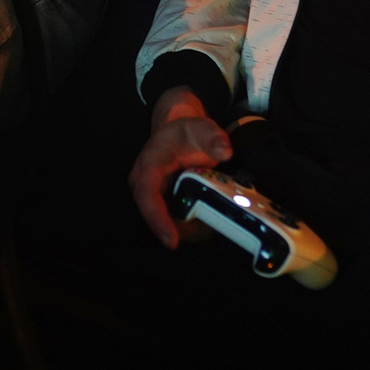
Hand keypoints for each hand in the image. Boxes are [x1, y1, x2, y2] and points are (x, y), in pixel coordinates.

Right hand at [128, 87, 231, 247]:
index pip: (147, 193)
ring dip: (184, 230)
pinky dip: (187, 226)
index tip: (172, 241)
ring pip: (162, 220)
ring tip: (209, 232)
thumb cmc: (187, 132)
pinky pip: (170, 219)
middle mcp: (143, 181)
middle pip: (152, 213)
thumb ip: (214, 138)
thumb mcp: (202, 128)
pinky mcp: (160, 202)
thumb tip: (225, 151)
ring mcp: (151, 194)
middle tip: (202, 238)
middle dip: (174, 231)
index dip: (157, 218)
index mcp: (150, 163)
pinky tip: (206, 226)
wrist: (178, 133)